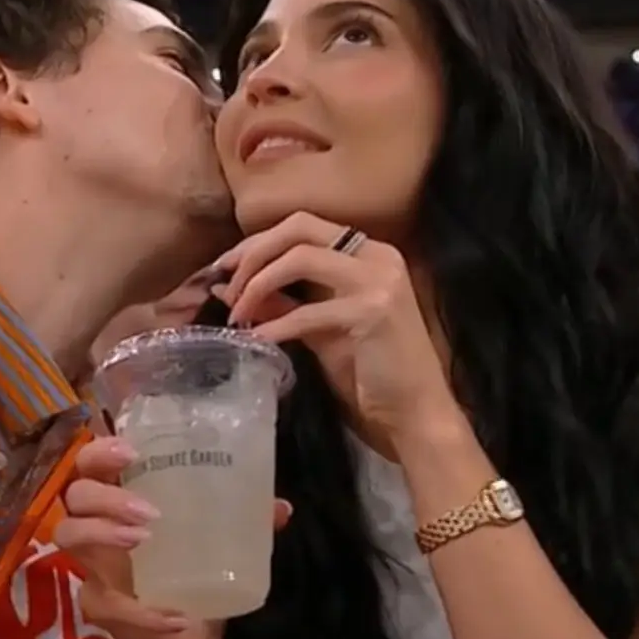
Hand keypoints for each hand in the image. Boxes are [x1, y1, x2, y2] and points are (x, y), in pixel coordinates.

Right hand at [55, 437, 292, 638]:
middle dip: (106, 496)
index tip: (130, 452)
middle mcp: (98, 526)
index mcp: (122, 500)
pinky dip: (141, 612)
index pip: (90, 463)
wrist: (191, 638)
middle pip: (74, 495)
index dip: (99, 452)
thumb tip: (280, 507)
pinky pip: (104, 603)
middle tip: (150, 512)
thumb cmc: (197, 573)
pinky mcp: (98, 606)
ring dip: (102, 533)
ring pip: (67, 535)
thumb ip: (246, 522)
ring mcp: (92, 566)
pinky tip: (174, 616)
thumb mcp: (223, 543)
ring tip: (144, 539)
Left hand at [212, 211, 461, 441]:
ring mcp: (378, 280)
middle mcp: (377, 256)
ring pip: (299, 257)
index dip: (257, 242)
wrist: (414, 412)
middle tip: (227, 284)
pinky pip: (307, 311)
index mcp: (368, 253)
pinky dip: (274, 325)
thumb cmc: (369, 372)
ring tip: (238, 314)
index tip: (224, 267)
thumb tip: (225, 286)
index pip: (302, 226)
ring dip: (258, 284)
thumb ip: (281, 303)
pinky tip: (256, 339)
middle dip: (253, 253)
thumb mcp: (319, 330)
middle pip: (299, 228)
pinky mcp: (372, 312)